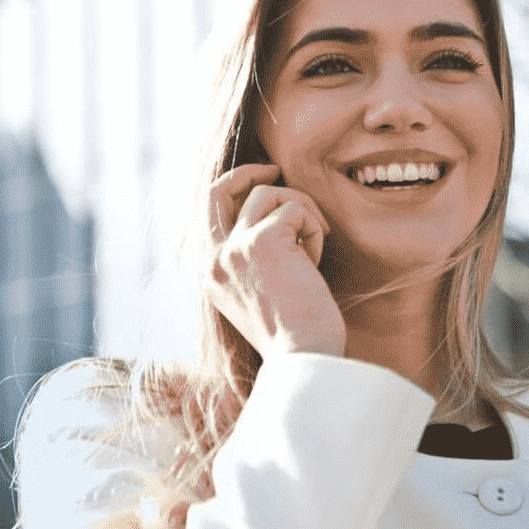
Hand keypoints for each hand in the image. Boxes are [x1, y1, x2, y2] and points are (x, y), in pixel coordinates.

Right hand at [206, 164, 345, 361]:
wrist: (304, 359)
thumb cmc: (295, 335)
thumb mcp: (262, 297)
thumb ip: (255, 262)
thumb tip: (277, 223)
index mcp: (212, 275)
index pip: (212, 216)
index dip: (237, 193)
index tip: (263, 185)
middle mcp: (215, 259)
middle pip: (219, 190)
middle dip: (247, 172)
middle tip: (276, 169)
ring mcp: (235, 248)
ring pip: (269, 194)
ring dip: (302, 210)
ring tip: (315, 244)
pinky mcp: (263, 241)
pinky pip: (295, 209)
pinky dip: (314, 228)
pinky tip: (316, 261)